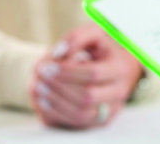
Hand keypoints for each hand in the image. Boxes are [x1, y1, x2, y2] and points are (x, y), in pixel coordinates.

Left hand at [29, 23, 143, 128]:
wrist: (117, 70)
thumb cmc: (102, 51)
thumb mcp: (95, 35)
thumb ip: (77, 37)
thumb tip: (59, 52)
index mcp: (120, 68)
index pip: (93, 74)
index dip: (68, 71)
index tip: (47, 65)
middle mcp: (119, 92)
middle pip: (87, 96)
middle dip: (60, 87)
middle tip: (40, 76)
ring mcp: (111, 110)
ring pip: (81, 114)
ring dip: (56, 102)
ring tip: (40, 87)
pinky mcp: (100, 122)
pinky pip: (76, 123)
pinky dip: (57, 113)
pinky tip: (44, 100)